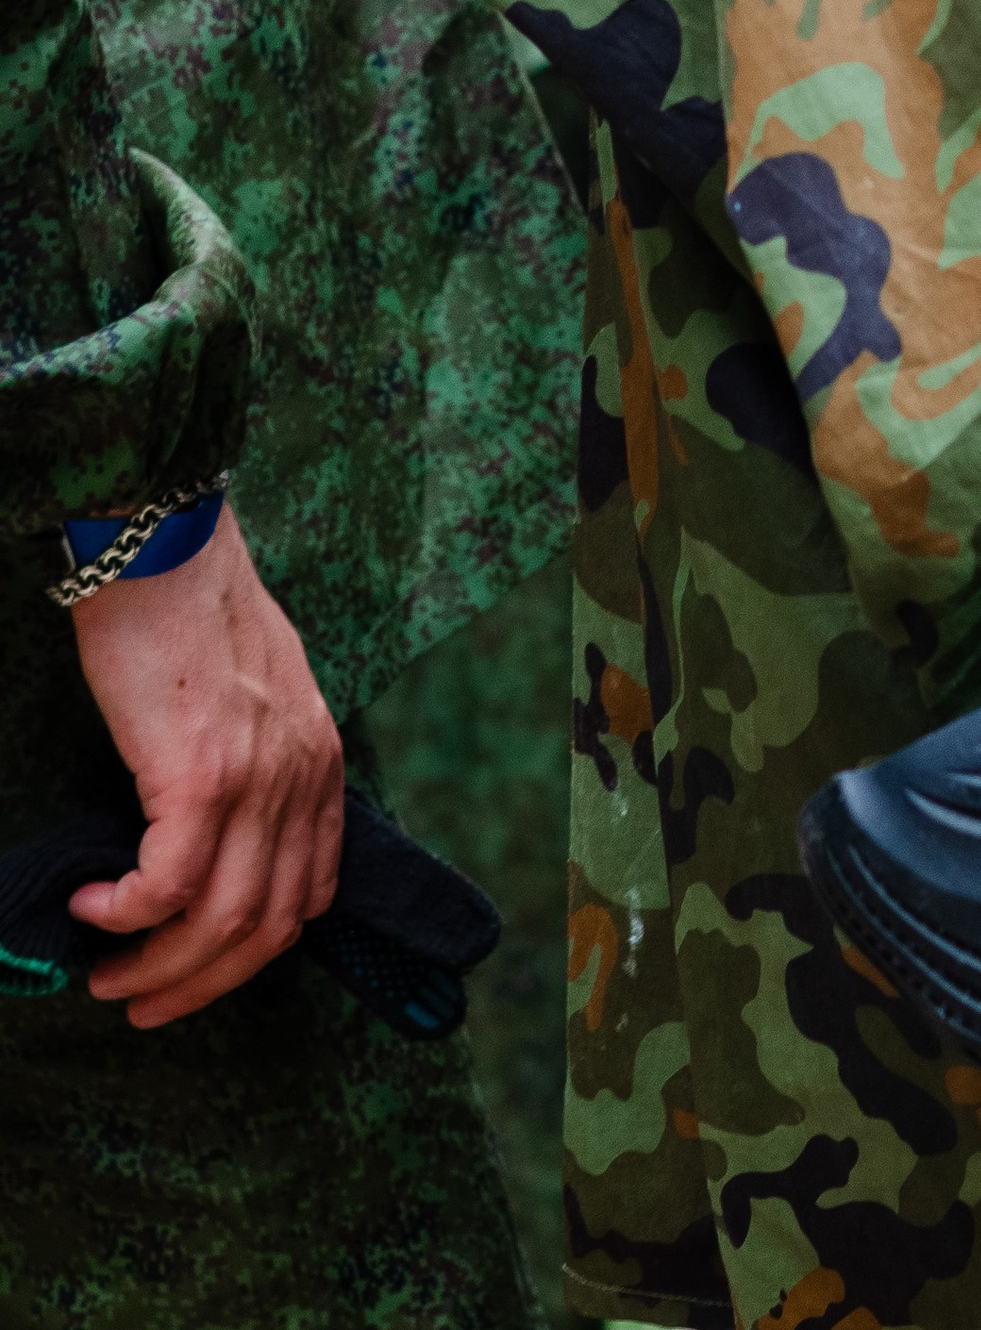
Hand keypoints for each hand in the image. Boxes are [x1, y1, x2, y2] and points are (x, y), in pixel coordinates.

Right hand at [66, 501, 342, 1024]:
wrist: (167, 548)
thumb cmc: (196, 611)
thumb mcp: (264, 690)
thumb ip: (263, 758)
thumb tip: (221, 826)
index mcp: (320, 762)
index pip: (308, 895)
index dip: (250, 953)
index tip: (196, 972)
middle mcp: (301, 778)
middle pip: (267, 927)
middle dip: (199, 984)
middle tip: (137, 1001)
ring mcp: (257, 779)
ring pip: (219, 921)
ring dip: (156, 965)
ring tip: (105, 972)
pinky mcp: (201, 775)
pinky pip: (168, 885)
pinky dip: (125, 914)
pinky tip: (90, 906)